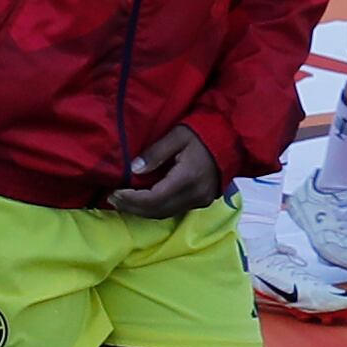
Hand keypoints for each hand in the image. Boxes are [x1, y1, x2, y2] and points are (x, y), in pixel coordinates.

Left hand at [107, 122, 224, 221]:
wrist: (234, 138)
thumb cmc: (203, 132)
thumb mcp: (177, 135)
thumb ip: (155, 153)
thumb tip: (133, 170)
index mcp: (187, 178)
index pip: (153, 199)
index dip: (131, 199)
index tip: (114, 192)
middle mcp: (194, 195)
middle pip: (157, 211)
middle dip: (133, 207)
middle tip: (112, 199)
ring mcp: (201, 201)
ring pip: (166, 214)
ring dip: (143, 211)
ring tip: (124, 202)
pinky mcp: (203, 202)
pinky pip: (175, 210)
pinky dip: (157, 208)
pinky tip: (144, 201)